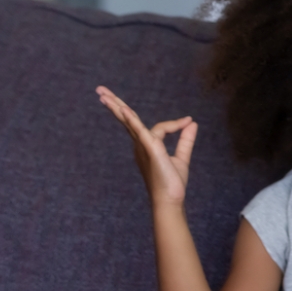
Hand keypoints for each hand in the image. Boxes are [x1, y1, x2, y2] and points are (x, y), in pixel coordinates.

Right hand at [96, 86, 196, 207]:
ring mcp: (143, 146)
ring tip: (102, 94)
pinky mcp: (150, 149)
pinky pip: (140, 132)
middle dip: (115, 104)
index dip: (176, 123)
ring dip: (117, 106)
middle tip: (100, 90)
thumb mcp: (181, 157)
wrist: (170, 200)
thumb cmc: (172, 183)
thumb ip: (185, 140)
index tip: (189, 121)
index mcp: (147, 145)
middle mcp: (140, 144)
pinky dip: (133, 120)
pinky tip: (125, 111)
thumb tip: (192, 122)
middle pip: (127, 119)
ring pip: (129, 122)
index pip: (160, 127)